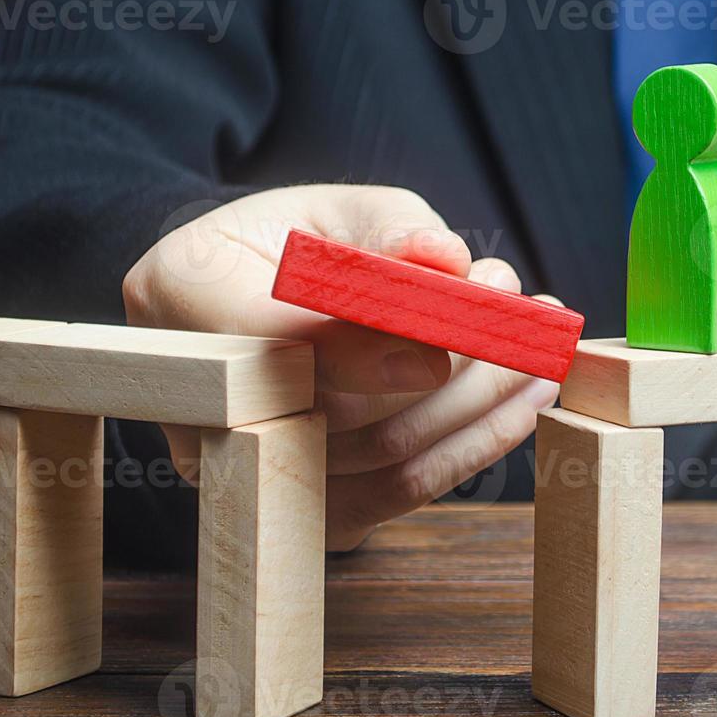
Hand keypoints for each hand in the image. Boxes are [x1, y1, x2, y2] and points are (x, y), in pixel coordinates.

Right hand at [121, 185, 559, 549]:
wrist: (258, 299)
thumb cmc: (298, 240)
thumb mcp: (339, 208)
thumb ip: (389, 230)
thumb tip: (446, 261)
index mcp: (178, 292)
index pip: (266, 337)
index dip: (359, 346)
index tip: (447, 337)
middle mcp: (195, 398)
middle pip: (332, 408)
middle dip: (449, 368)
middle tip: (524, 321)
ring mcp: (243, 464)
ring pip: (374, 458)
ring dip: (477, 407)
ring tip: (538, 353)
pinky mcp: (299, 508)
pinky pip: (393, 495)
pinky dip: (469, 449)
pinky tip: (522, 404)